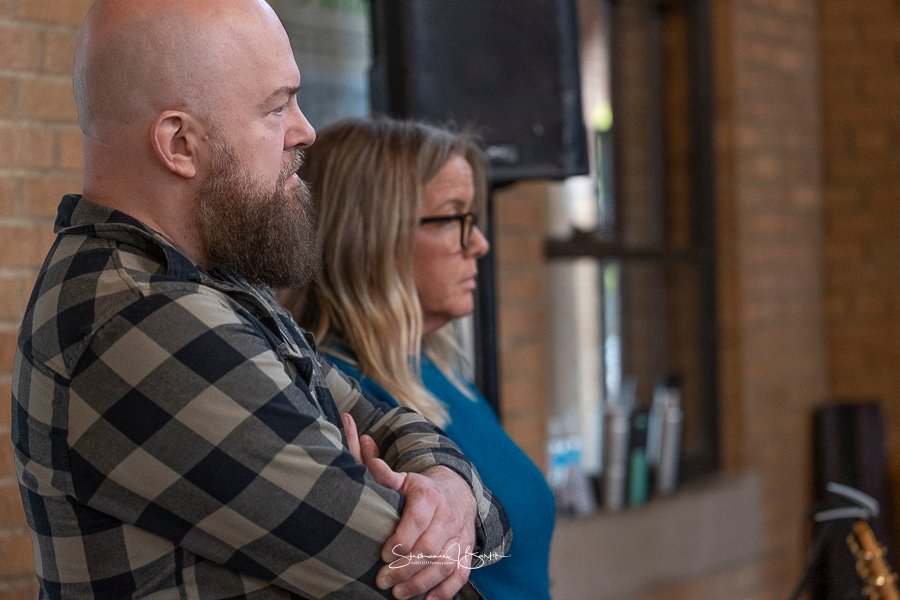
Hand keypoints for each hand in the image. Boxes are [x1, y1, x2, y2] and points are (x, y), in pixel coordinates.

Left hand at [340, 414, 476, 599]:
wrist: (457, 490)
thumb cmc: (421, 488)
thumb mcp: (404, 478)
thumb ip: (384, 473)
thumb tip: (366, 452)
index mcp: (430, 496)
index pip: (418, 519)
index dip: (401, 539)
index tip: (383, 554)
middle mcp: (448, 516)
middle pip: (429, 547)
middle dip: (405, 567)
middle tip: (383, 581)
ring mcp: (460, 535)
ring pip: (444, 564)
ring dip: (422, 582)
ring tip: (399, 594)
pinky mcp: (467, 551)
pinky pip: (460, 574)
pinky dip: (446, 590)